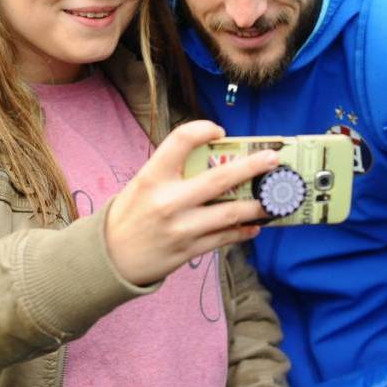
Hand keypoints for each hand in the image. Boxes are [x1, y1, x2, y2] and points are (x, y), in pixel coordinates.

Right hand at [105, 120, 276, 285]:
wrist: (111, 257)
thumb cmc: (130, 214)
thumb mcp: (142, 184)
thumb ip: (172, 171)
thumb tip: (216, 160)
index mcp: (152, 177)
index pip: (180, 140)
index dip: (203, 129)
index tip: (219, 131)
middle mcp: (167, 201)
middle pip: (219, 178)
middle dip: (252, 166)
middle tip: (273, 158)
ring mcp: (180, 228)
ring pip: (230, 213)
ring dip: (256, 204)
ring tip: (274, 198)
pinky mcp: (189, 250)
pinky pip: (224, 238)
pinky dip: (243, 230)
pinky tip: (255, 224)